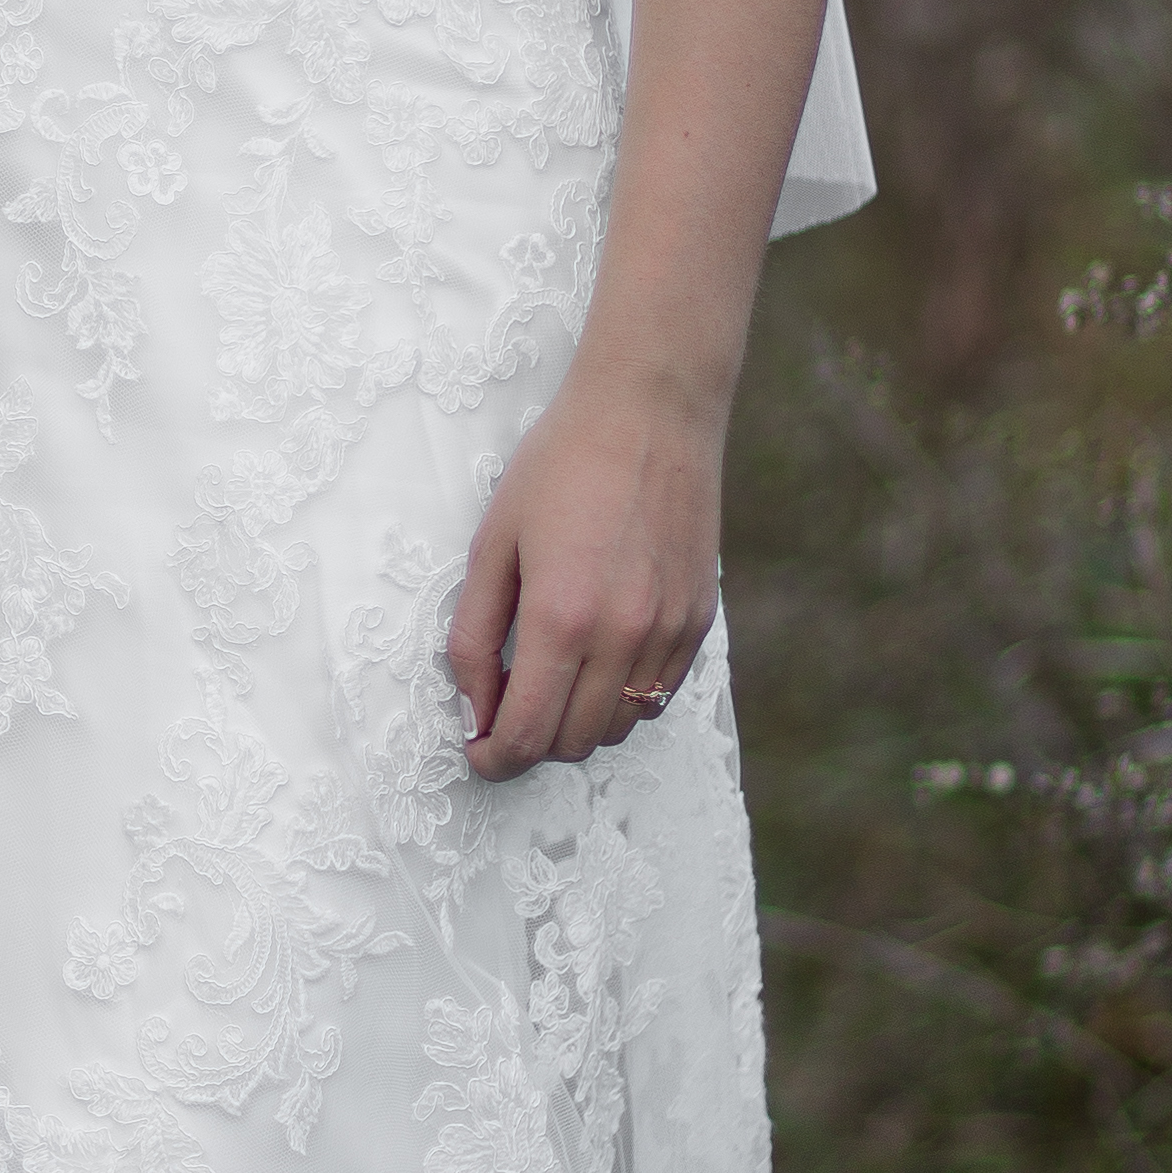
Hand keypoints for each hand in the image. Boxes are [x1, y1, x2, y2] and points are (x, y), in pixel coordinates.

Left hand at [444, 370, 722, 781]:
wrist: (650, 413)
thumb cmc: (560, 466)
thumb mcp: (493, 544)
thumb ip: (474, 634)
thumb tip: (473, 707)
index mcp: (561, 618)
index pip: (526, 735)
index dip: (494, 759)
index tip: (477, 752)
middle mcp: (622, 637)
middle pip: (574, 744)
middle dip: (531, 744)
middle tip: (505, 714)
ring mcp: (668, 632)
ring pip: (621, 728)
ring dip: (578, 725)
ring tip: (551, 684)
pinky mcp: (698, 622)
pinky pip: (659, 697)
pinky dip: (623, 700)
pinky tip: (598, 661)